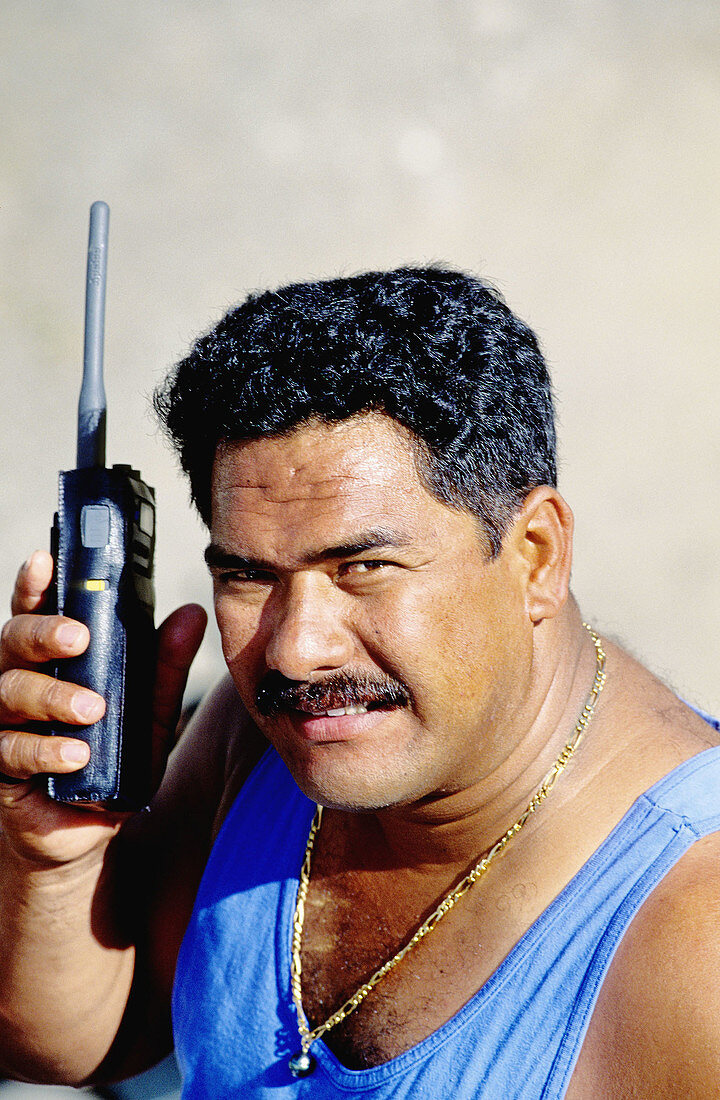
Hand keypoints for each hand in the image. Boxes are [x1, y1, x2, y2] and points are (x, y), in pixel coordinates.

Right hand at [0, 551, 206, 863]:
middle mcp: (19, 680)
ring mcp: (5, 723)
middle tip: (78, 637)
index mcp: (50, 658)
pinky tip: (75, 755)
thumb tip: (191, 614)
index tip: (45, 560)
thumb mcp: (148, 710)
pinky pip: (12, 751)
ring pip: (8, 692)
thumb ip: (164, 666)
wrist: (87, 828)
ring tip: (91, 709)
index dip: (35, 583)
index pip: (35, 609)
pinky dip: (46, 750)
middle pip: (12, 640)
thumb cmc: (111, 757)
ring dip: (51, 697)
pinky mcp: (2, 767)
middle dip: (43, 632)